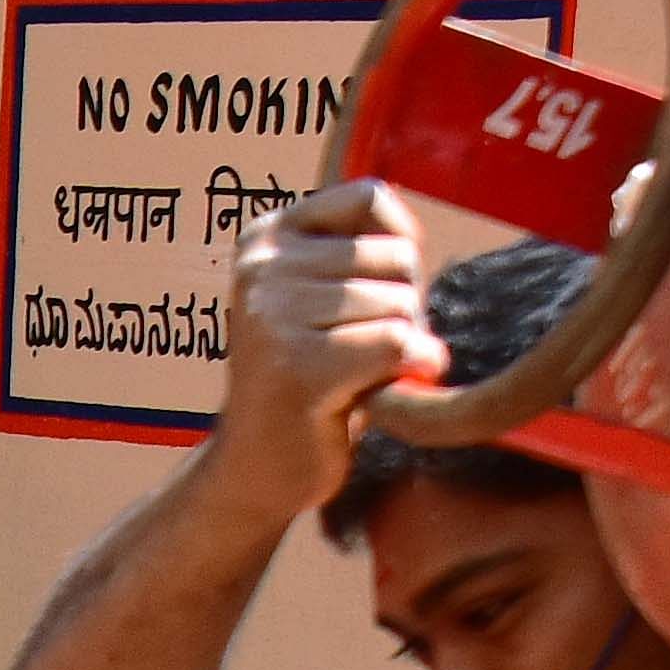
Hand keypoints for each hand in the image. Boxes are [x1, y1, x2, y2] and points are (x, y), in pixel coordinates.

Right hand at [207, 182, 445, 510]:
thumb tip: (412, 245)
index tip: (378, 294)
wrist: (257, 470)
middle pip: (395, 255)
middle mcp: (261, 267)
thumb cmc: (309, 381)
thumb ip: (366, 252)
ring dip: (402, 346)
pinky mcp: (296, 367)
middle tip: (365, 351)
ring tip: (359, 376)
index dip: (399, 246)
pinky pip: (394, 345)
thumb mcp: (326, 297)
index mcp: (265, 238)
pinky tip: (376, 396)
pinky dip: (406, 372)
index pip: (370, 198)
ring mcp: (271, 315)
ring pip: (399, 304)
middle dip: (403, 306)